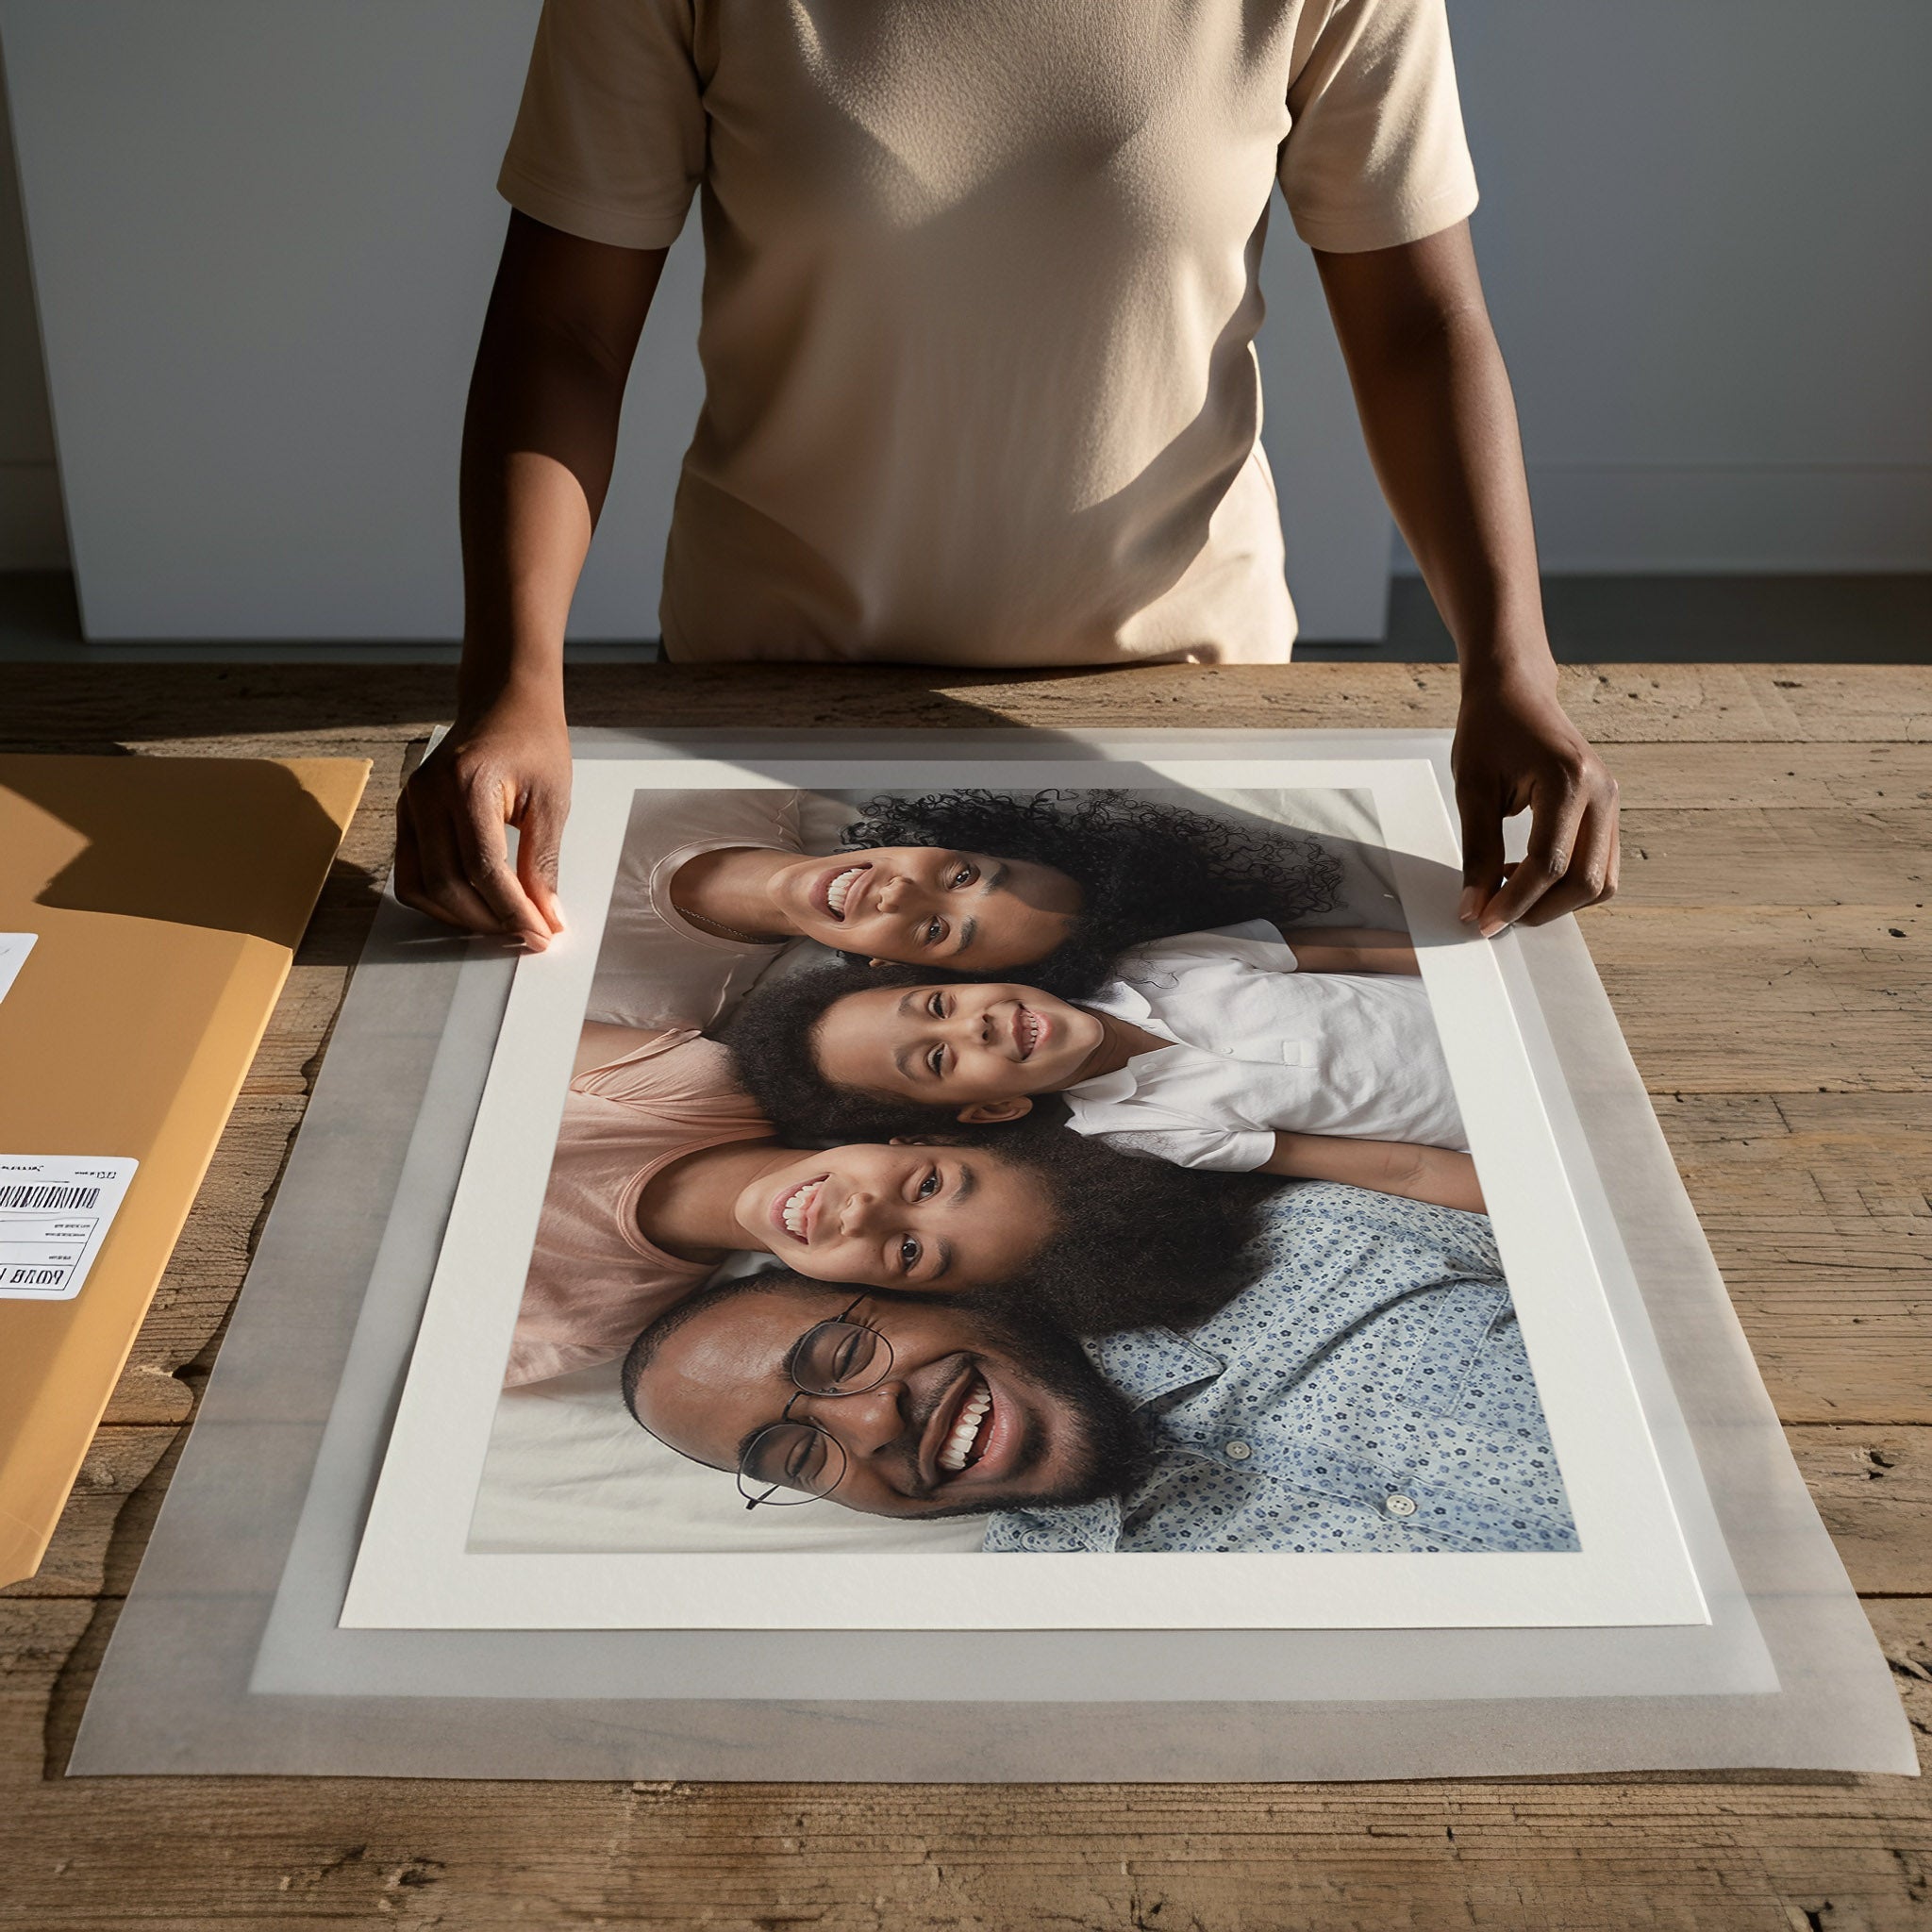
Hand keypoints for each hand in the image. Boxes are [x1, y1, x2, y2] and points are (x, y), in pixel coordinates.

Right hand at [394, 692, 571, 947]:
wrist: (504, 703)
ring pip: (420, 887)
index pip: (484, 868)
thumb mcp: (552, 800)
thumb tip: (547, 916)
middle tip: (528, 935)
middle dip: (489, 920)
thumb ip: (545, 862)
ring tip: (504, 925)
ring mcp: (409, 803)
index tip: (542, 934)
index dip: (513, 910)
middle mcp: (427, 794)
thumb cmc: (533, 742)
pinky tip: (476, 906)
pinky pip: (411, 873)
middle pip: (446, 884)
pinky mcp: (406, 813)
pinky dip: (440, 900)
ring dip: (461, 918)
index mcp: (466, 784)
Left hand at [1452, 668, 1618, 934]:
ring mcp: (1612, 800)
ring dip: (1557, 901)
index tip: (1483, 922)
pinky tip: (1527, 873)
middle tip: (1495, 914)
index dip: (1514, 901)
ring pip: (1601, 880)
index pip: (1548, 864)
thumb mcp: (1472, 791)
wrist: (1515, 690)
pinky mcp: (1608, 808)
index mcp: (1570, 780)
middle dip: (1539, 909)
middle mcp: (1603, 792)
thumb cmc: (1490, 729)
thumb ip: (1476, 853)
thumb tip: (1473, 909)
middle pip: (1585, 881)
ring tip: (1510, 891)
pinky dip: (1567, 882)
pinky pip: (1600, 864)